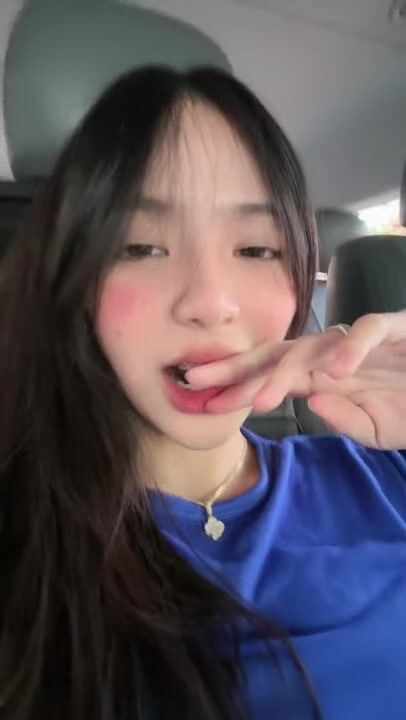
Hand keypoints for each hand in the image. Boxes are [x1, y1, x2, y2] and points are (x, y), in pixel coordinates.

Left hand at [185, 310, 405, 449]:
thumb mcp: (376, 429)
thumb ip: (344, 420)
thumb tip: (311, 405)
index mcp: (323, 378)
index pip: (270, 378)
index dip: (237, 387)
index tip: (202, 402)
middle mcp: (332, 356)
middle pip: (275, 354)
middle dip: (235, 367)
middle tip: (197, 380)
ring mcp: (360, 342)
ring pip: (312, 346)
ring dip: (284, 372)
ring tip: (260, 401)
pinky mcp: (394, 330)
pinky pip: (368, 331)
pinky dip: (353, 348)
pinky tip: (337, 372)